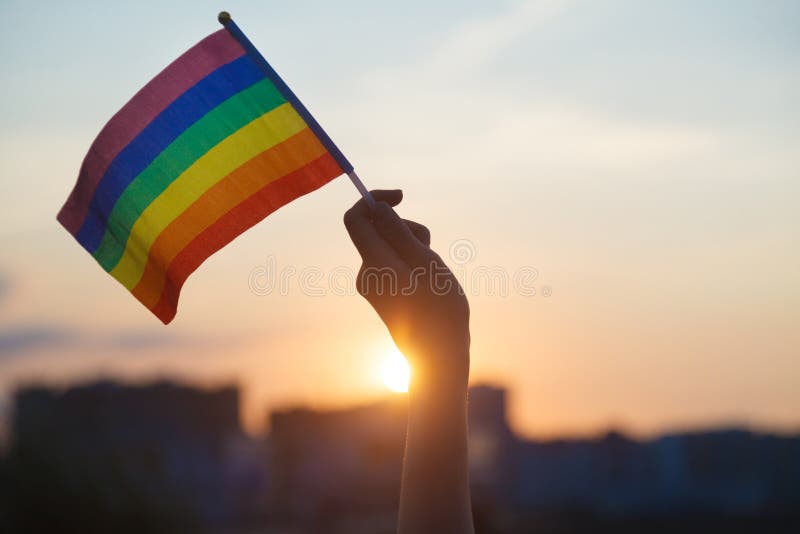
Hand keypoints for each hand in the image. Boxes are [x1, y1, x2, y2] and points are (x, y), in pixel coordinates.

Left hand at [344, 190, 469, 385]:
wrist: (438, 354)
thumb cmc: (439, 309)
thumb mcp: (426, 262)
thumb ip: (400, 233)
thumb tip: (377, 208)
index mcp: (375, 263)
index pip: (355, 219)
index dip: (374, 199)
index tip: (401, 197)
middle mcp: (366, 273)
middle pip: (377, 229)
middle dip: (406, 227)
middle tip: (430, 247)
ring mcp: (372, 284)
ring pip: (389, 245)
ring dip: (412, 245)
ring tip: (433, 269)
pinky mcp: (381, 291)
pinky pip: (392, 262)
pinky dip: (410, 261)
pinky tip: (427, 280)